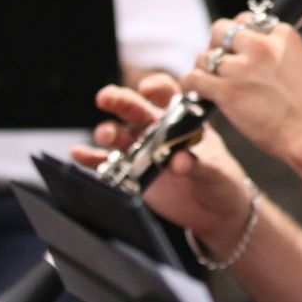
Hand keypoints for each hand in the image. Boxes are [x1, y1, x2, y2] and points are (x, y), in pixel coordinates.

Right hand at [70, 74, 255, 249]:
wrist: (218, 212)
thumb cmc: (223, 181)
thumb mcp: (216, 170)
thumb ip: (197, 164)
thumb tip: (179, 161)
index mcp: (183, 120)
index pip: (168, 95)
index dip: (156, 88)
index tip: (149, 89)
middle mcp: (159, 130)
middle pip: (136, 109)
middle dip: (121, 101)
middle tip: (106, 97)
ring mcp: (143, 151)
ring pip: (120, 135)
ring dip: (108, 131)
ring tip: (106, 133)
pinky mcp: (132, 174)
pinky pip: (108, 164)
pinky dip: (92, 159)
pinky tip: (78, 153)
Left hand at [181, 16, 301, 160]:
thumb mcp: (298, 66)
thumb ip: (274, 54)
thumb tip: (246, 55)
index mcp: (283, 36)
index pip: (247, 21)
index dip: (238, 36)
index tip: (237, 50)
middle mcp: (261, 46)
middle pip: (221, 30)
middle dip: (216, 45)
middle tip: (219, 63)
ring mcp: (242, 68)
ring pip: (205, 56)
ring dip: (204, 68)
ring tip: (209, 81)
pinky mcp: (227, 91)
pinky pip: (194, 77)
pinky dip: (191, 84)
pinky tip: (195, 91)